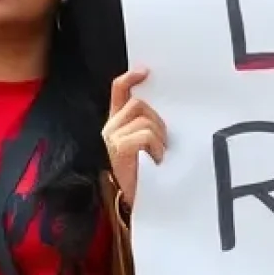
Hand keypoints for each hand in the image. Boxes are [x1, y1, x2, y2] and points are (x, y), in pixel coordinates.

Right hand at [103, 68, 166, 206]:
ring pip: (146, 120)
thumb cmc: (146, 174)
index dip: (130, 78)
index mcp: (116, 124)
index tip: (145, 71)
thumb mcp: (147, 144)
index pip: (118, 91)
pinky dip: (156, 148)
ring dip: (159, 139)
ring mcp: (112, 137)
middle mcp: (110, 128)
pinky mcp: (118, 147)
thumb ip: (146, 125)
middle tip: (161, 146)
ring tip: (157, 158)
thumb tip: (163, 108)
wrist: (138, 203)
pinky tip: (155, 162)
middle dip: (157, 123)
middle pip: (139, 105)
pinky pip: (146, 135)